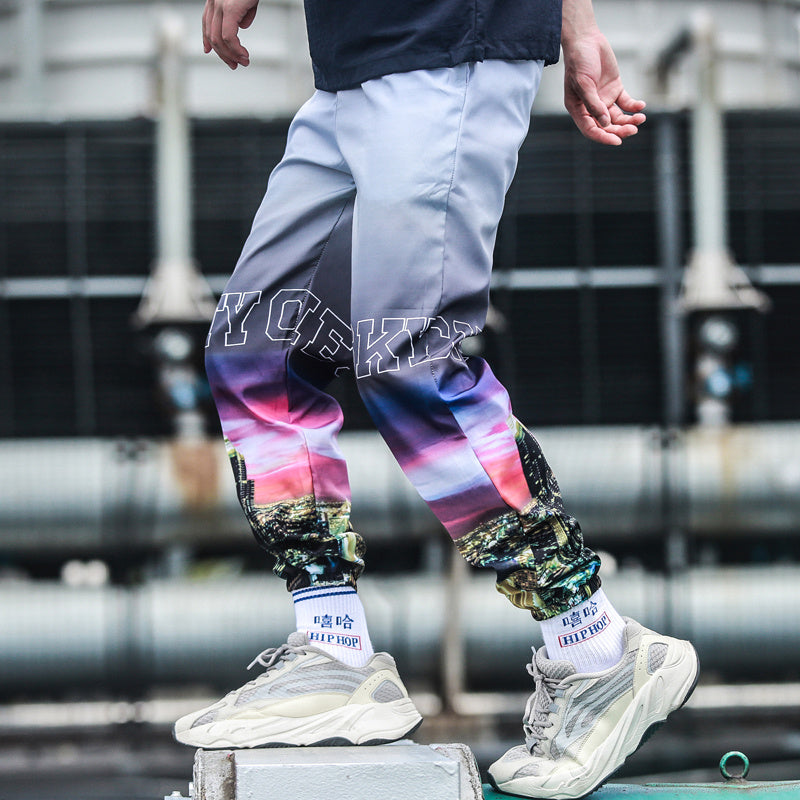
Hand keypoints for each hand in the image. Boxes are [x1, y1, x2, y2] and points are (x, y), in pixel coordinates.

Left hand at [202, 0, 258, 68]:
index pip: (206, 22)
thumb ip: (243, 13)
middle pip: (212, 35)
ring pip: (219, 39)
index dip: (206, 38)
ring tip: (243, 62)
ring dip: (231, 55)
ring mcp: (220, 4)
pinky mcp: (230, 9)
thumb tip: (242, 26)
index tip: (208, 51)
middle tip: (235, 64)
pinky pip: (229, 37)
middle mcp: (214, 0)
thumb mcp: (247, 0)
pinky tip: (244, 54)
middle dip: (223, 54)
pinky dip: (236, 50)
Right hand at [562, 29, 645, 145]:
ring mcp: (604, 99)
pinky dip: (634, 106)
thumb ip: (594, 104)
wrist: (586, 40)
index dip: (603, 137)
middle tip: (633, 129)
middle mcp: (591, 108)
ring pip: (618, 117)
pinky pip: (626, 103)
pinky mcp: (615, 89)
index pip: (591, 130)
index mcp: (579, 109)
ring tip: (640, 118)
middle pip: (607, 126)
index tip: (617, 141)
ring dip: (629, 120)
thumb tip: (605, 123)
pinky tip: (641, 106)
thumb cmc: (579, 61)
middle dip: (620, 130)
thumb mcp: (583, 83)